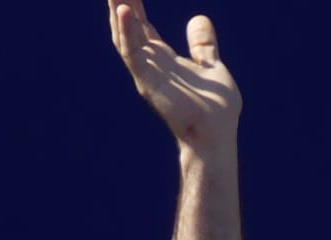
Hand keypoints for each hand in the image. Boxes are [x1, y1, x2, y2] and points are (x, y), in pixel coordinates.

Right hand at [110, 0, 240, 152]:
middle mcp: (149, 65)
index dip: (133, 6)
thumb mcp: (209, 65)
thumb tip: (197, 18)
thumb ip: (201, 44)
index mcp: (162, 60)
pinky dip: (127, 31)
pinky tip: (123, 10)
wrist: (214, 135)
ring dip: (117, 12)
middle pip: (128, 28)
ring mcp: (146, 73)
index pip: (142, 27)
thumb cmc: (214, 108)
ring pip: (125, 36)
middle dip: (119, 4)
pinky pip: (133, 53)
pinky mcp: (148, 81)